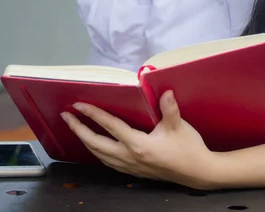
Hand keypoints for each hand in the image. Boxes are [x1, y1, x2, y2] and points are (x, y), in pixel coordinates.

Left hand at [61, 91, 218, 189]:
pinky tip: (96, 146)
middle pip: (96, 144)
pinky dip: (97, 152)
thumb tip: (165, 92)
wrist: (198, 172)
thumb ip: (170, 108)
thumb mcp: (179, 126)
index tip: (78, 105)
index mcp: (138, 145)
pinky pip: (108, 162)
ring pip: (100, 155)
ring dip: (85, 141)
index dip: (93, 115)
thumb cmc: (188, 148)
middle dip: (79, 130)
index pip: (110, 126)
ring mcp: (131, 166)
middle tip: (66, 117)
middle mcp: (130, 157)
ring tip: (76, 129)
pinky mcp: (134, 171)